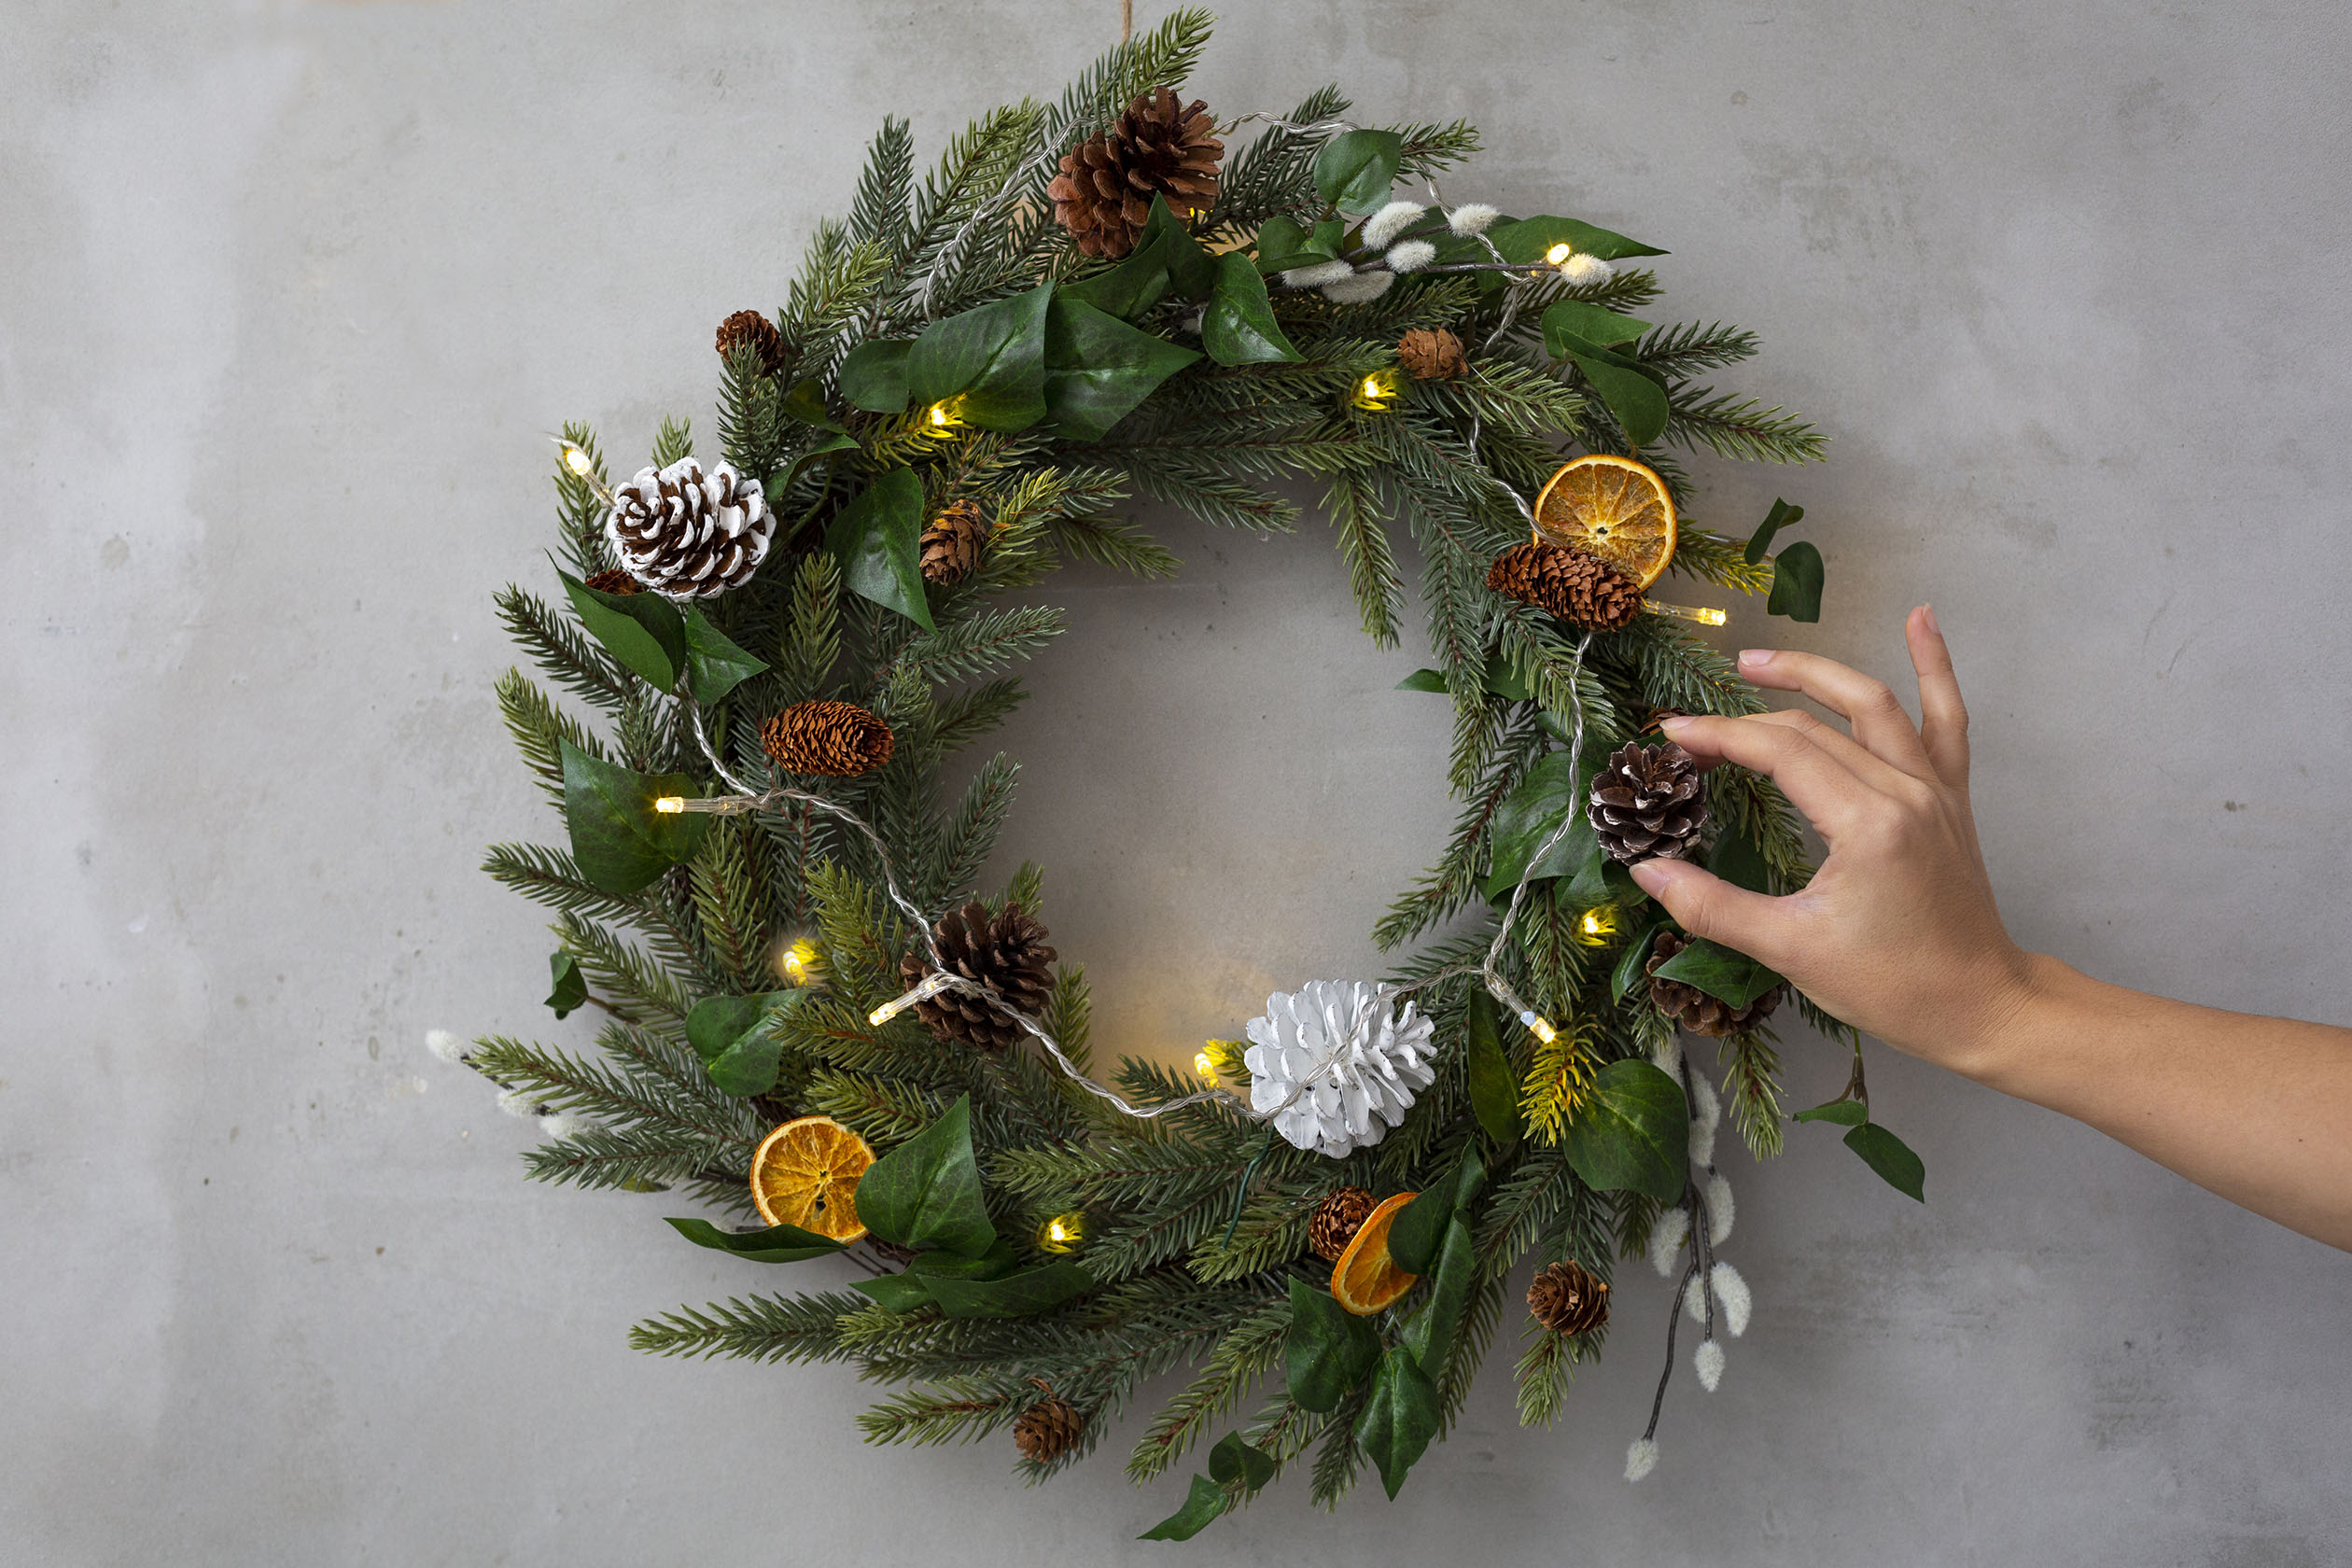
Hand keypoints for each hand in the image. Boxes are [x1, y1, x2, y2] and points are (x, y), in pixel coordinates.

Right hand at [1629, 606, 2034, 1075]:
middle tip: (1690, 723)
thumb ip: (1712, 906)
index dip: (1719, 737)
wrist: (1981, 1006)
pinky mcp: (1951, 797)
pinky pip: (1945, 717)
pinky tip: (1921, 618)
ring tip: (1758, 661)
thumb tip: (1647, 871)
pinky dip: (1935, 665)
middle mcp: (1905, 791)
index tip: (1670, 737)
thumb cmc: (1892, 986)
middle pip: (1814, 726)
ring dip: (1816, 672)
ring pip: (1873, 703)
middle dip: (1744, 718)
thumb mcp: (1791, 950)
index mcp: (1868, 824)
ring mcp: (1934, 788)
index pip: (1781, 752)